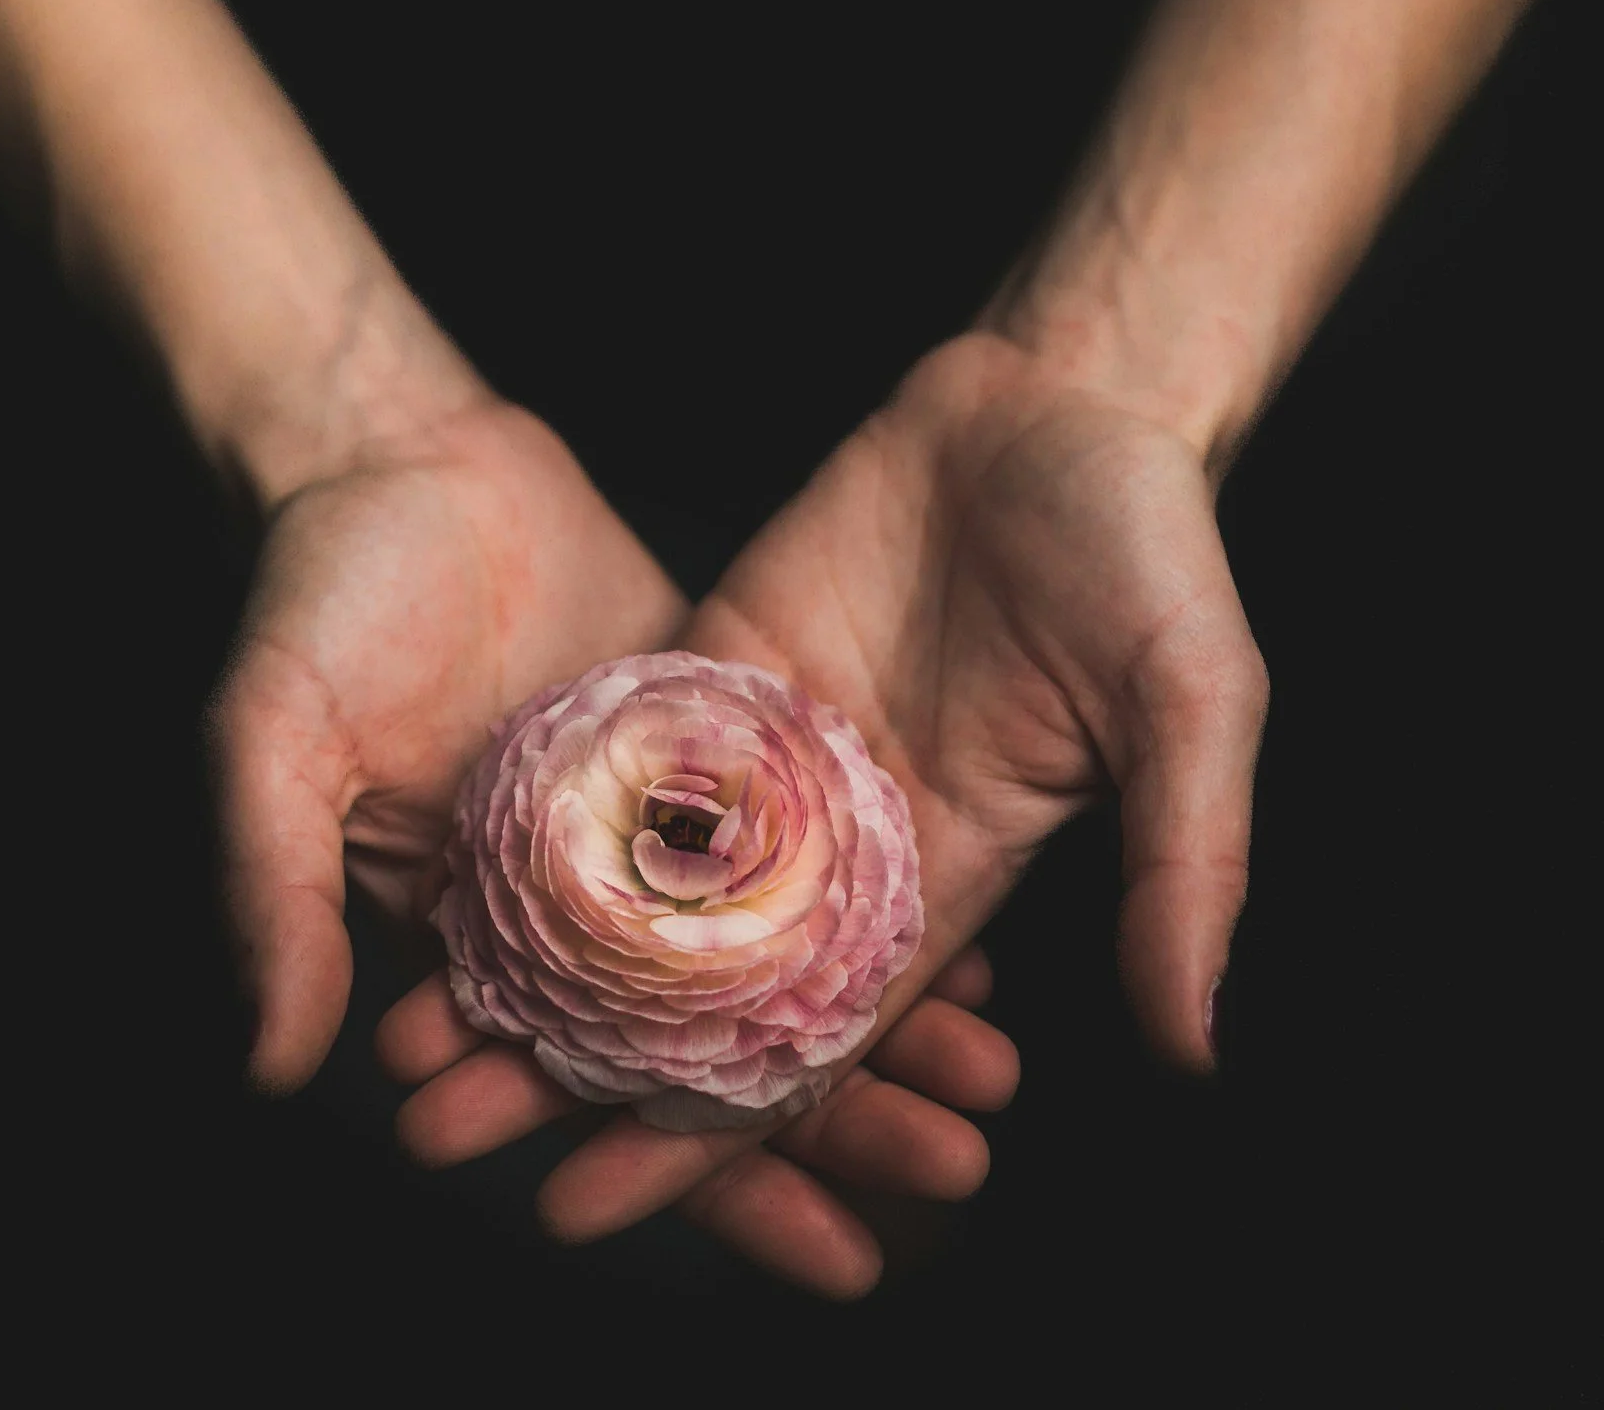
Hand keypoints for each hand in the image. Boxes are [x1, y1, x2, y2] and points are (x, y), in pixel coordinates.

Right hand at [218, 390, 1021, 1293]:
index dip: (706, 1185)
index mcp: (482, 943)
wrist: (399, 449)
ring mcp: (656, 828)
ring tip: (988, 1086)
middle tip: (950, 1175)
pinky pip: (812, 840)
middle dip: (839, 1129)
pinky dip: (884, 899)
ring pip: (783, 960)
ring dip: (883, 1029)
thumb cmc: (315, 597)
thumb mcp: (270, 741)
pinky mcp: (715, 740)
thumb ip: (271, 893)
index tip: (833, 1256)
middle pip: (722, 1053)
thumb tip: (270, 1067)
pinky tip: (981, 948)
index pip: (601, 1099)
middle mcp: (582, 908)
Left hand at [384, 329, 1267, 1256]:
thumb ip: (1183, 866)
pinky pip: (619, 748)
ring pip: (631, 879)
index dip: (699, 1134)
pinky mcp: (718, 661)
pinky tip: (443, 868)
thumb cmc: (1149, 549)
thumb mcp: (1193, 706)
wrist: (1060, 398)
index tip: (583, 1206)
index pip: (804, 1040)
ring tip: (409, 1030)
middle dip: (574, 1065)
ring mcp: (770, 750)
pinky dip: (536, 814)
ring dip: (528, 954)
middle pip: (688, 983)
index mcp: (943, 876)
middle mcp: (840, 837)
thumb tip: (1194, 1044)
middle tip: (439, 1132)